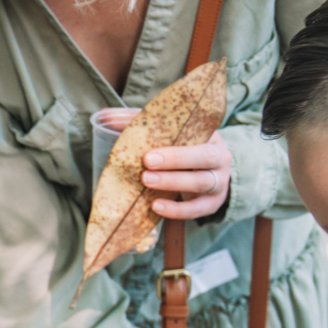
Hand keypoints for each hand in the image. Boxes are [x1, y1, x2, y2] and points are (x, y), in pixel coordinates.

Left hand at [95, 111, 233, 221]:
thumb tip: (107, 117)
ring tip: (148, 181)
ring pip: (201, 182)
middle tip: (147, 162)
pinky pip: (197, 209)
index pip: (199, 131)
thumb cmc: (182, 151)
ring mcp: (219, 182)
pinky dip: (177, 210)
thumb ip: (144, 124)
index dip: (176, 136)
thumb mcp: (171, 136)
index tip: (150, 148)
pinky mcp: (212, 204)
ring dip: (173, 182)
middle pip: (205, 156)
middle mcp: (220, 157)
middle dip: (176, 159)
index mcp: (210, 135)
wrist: (208, 177)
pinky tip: (156, 207)